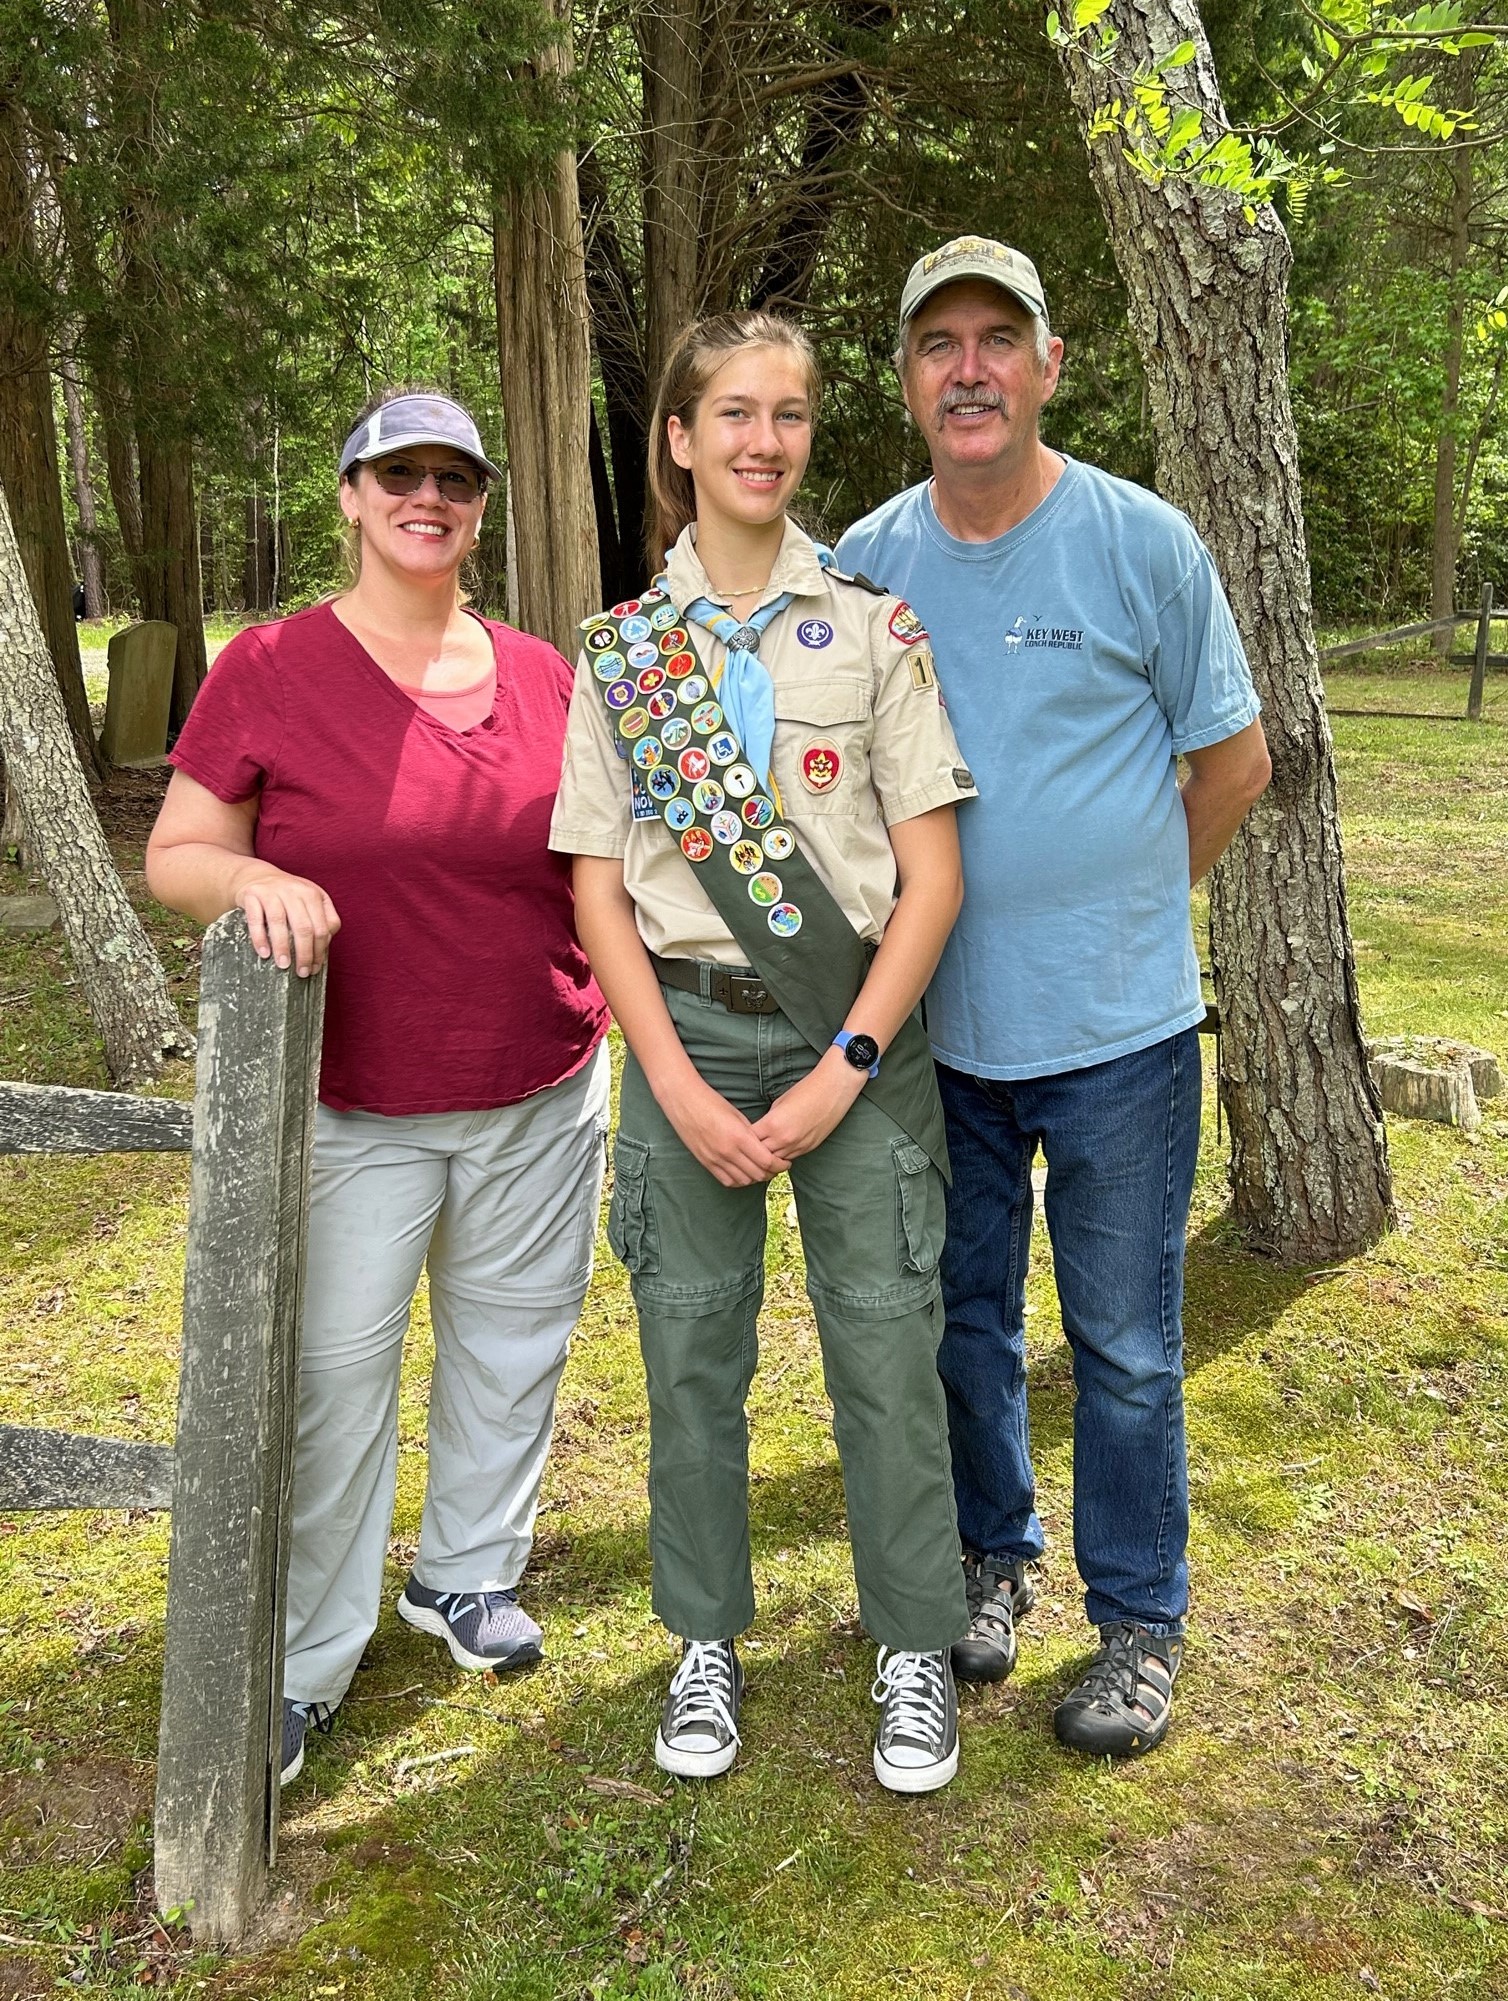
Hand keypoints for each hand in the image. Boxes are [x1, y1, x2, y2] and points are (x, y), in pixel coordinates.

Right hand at [234, 867, 339, 976]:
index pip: (323, 927)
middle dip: (304, 953)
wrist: (256, 876)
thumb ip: (322, 920)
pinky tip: (264, 953)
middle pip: (304, 926)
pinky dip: (260, 938)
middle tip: (301, 972)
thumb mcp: (310, 902)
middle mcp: (294, 890)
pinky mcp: (252, 895)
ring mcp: (272, 891)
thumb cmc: (288, 897)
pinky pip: (256, 919)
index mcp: (313, 895)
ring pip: (279, 922)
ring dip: (282, 947)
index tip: (315, 967)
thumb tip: (323, 949)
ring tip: (284, 965)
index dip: (320, 950)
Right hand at [659, 1072, 789, 1187]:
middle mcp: (727, 1152)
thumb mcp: (737, 1116)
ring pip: (744, 1180)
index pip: (767, 1161)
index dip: (780, 1165)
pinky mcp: (706, 1162)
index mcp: (739, 1137)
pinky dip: (739, 1180)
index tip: (786, 1161)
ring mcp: (715, 1159)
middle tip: (777, 1167)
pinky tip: (745, 1173)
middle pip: (758, 1174)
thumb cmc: (711, 1102)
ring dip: (756, 1178)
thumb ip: (751, 1134)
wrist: (683, 1101)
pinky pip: (727, 1181)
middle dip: (772, 1172)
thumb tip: (764, 1148)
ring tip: (762, 1170)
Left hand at [753, 1048, 866, 1163]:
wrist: (833, 1089)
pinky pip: (789, 1158)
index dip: (743, 1138)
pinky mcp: (808, 1148)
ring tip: (761, 1152)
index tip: (740, 1136)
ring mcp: (797, 1146)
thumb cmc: (806, 1090)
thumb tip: (762, 1130)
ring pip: (774, 1161)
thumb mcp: (780, 1102)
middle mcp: (784, 1139)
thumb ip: (769, 1119)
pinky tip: (778, 1151)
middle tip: (747, 1148)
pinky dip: (781, 1156)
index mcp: (773, 1124)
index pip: (749, 1140)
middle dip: (753, 1151)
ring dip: (767, 1157)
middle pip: (759, 1154)